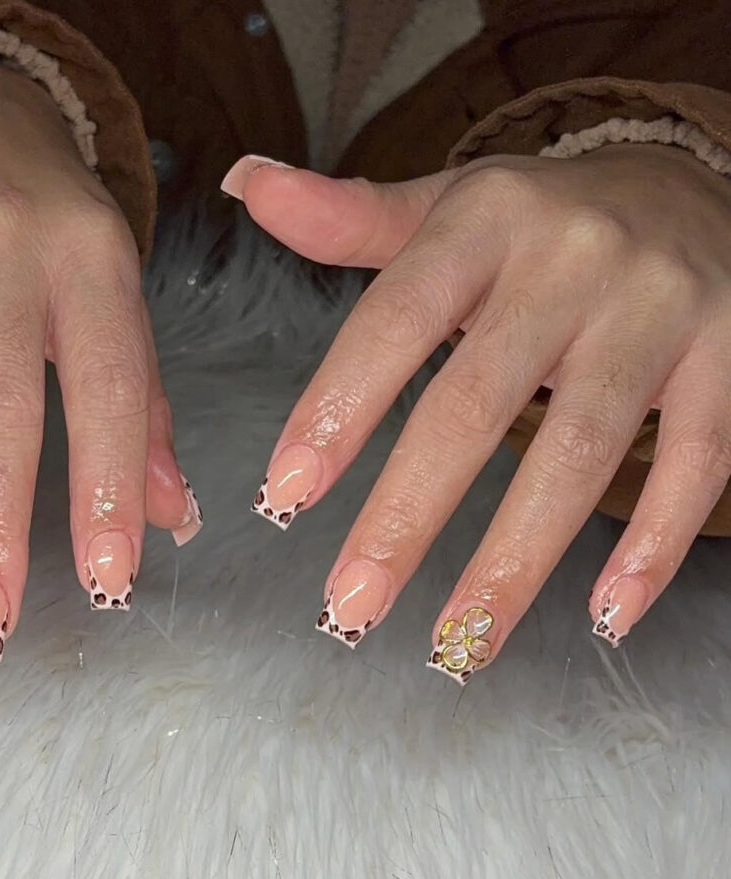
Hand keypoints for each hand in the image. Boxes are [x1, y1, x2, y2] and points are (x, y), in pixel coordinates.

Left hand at [226, 143, 730, 682]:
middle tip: (351, 605)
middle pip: (476, 402)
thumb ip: (348, 218)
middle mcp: (572, 262)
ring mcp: (657, 313)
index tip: (284, 496)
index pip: (394, 320)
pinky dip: (653, 546)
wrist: (687, 186)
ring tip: (457, 641)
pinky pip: (696, 461)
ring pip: (581, 449)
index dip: (337, 408)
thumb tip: (247, 186)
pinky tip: (605, 616)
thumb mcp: (447, 205)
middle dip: (407, 514)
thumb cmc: (537, 221)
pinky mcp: (729, 362)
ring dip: (515, 559)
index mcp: (484, 223)